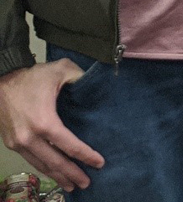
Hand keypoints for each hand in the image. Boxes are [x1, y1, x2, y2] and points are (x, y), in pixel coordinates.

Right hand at [0, 60, 104, 190]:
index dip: (85, 156)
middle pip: (54, 162)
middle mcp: (29, 138)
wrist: (1, 79)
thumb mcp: (61, 70)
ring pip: (41, 165)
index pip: (69, 145)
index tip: (99, 163)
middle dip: (72, 174)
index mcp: (44, 122)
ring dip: (57, 176)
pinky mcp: (11, 143)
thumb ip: (81, 78)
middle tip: (87, 183)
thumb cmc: (33, 76)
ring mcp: (18, 143)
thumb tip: (97, 85)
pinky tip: (53, 173)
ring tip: (72, 185)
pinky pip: (31, 160)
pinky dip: (43, 168)